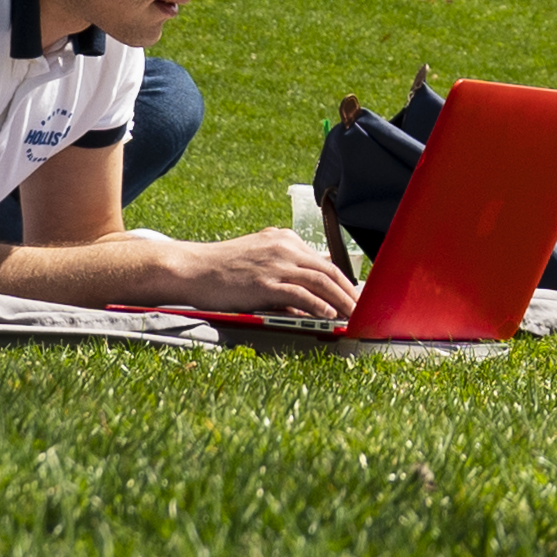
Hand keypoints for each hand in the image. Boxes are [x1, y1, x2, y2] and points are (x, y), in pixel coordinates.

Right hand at [158, 226, 356, 323]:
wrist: (193, 268)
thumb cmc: (223, 268)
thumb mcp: (259, 259)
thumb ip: (284, 273)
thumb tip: (308, 298)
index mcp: (284, 240)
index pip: (323, 261)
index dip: (343, 281)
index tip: (354, 297)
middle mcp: (284, 248)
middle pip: (328, 271)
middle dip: (349, 292)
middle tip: (362, 310)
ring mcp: (275, 264)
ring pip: (320, 282)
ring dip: (341, 301)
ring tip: (353, 317)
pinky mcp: (265, 282)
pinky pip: (301, 294)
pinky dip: (319, 305)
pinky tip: (329, 316)